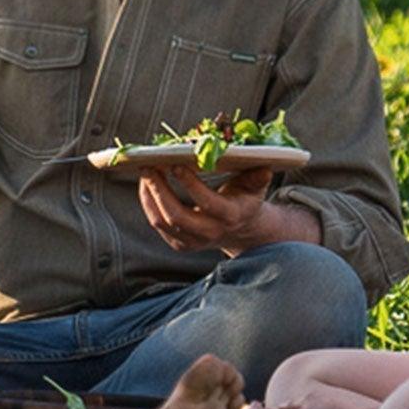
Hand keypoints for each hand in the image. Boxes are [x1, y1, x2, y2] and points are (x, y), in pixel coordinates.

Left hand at [137, 163, 316, 258]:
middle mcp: (211, 232)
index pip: (207, 202)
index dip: (190, 184)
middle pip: (177, 216)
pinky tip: (146, 185)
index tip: (175, 164)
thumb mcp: (255, 187)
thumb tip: (264, 167)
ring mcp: (193, 241)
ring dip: (149, 195)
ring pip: (162, 221)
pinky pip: (158, 224)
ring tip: (145, 172)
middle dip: (159, 189)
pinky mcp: (180, 244)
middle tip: (149, 167)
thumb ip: (257, 177)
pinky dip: (148, 203)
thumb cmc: (244, 199)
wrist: (240, 230)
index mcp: (230, 216)